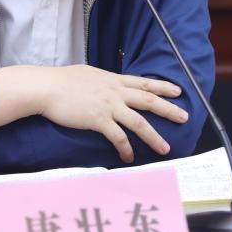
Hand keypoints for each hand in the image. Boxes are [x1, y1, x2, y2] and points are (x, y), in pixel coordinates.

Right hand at [26, 65, 187, 163]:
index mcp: (113, 80)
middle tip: (184, 117)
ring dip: (154, 136)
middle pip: (148, 100)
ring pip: (139, 122)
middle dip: (168, 109)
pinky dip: (126, 148)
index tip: (178, 90)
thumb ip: (101, 81)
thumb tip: (104, 84)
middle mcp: (115, 91)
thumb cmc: (61, 81)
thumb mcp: (87, 74)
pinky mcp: (99, 120)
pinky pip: (118, 137)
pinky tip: (130, 157)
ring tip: (165, 148)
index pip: (144, 82)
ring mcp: (108, 105)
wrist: (47, 87)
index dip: (162, 86)